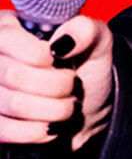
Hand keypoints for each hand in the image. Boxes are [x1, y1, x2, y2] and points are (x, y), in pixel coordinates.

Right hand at [0, 10, 112, 151]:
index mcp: (10, 27)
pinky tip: (52, 124)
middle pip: (12, 74)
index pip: (8, 39)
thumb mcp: (97, 41)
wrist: (87, 106)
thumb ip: (86, 31)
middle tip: (73, 84)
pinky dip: (39, 130)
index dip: (41, 55)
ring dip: (53, 109)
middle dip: (56, 84)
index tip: (62, 59)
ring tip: (68, 104)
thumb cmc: (87, 66)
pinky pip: (6, 131)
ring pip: (13, 104)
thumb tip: (64, 41)